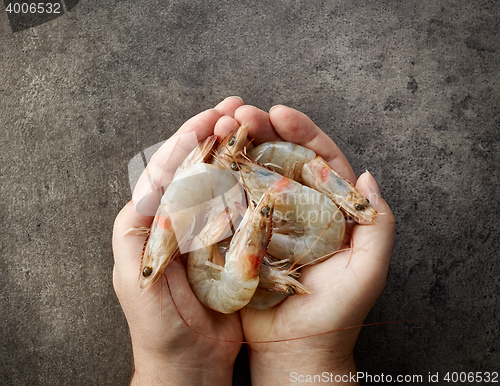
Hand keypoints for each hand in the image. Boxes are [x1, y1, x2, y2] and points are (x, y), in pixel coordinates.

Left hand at [112, 97, 245, 384]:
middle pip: (194, 166)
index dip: (188, 139)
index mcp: (150, 222)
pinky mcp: (227, 245)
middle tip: (238, 108)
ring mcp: (204, 230)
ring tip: (254, 125)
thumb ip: (137, 233)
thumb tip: (151, 188)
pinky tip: (265, 165)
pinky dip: (250, 183)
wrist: (188, 362)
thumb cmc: (159, 326)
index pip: (167, 168)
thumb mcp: (137, 278)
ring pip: (219, 180)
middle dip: (214, 134)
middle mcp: (176, 220)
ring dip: (235, 151)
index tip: (212, 117)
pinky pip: (238, 206)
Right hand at [216, 104, 395, 384]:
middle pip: (281, 159)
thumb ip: (378, 223)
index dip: (302, 132)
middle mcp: (297, 209)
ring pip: (253, 175)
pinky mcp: (242, 236)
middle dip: (262, 132)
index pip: (318, 160)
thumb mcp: (368, 268)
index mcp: (329, 209)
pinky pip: (231, 202)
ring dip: (238, 149)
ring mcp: (267, 220)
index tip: (280, 113)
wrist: (296, 348)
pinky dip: (220, 181)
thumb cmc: (336, 312)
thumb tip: (368, 176)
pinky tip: (207, 161)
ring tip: (219, 128)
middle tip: (241, 114)